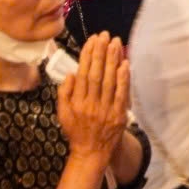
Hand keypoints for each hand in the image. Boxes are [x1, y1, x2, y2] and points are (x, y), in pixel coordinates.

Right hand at [57, 33, 130, 165]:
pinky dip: (124, 79)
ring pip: (109, 81)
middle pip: (97, 74)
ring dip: (112, 60)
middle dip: (100, 52)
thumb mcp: (62, 113)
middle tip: (105, 35)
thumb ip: (64, 93)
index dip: (87, 55)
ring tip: (115, 43)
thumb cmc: (76, 130)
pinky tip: (125, 64)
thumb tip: (71, 73)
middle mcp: (90, 104)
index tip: (92, 40)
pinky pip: (122, 94)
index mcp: (76, 102)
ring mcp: (105, 109)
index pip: (83, 73)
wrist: (91, 152)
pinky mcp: (118, 114)